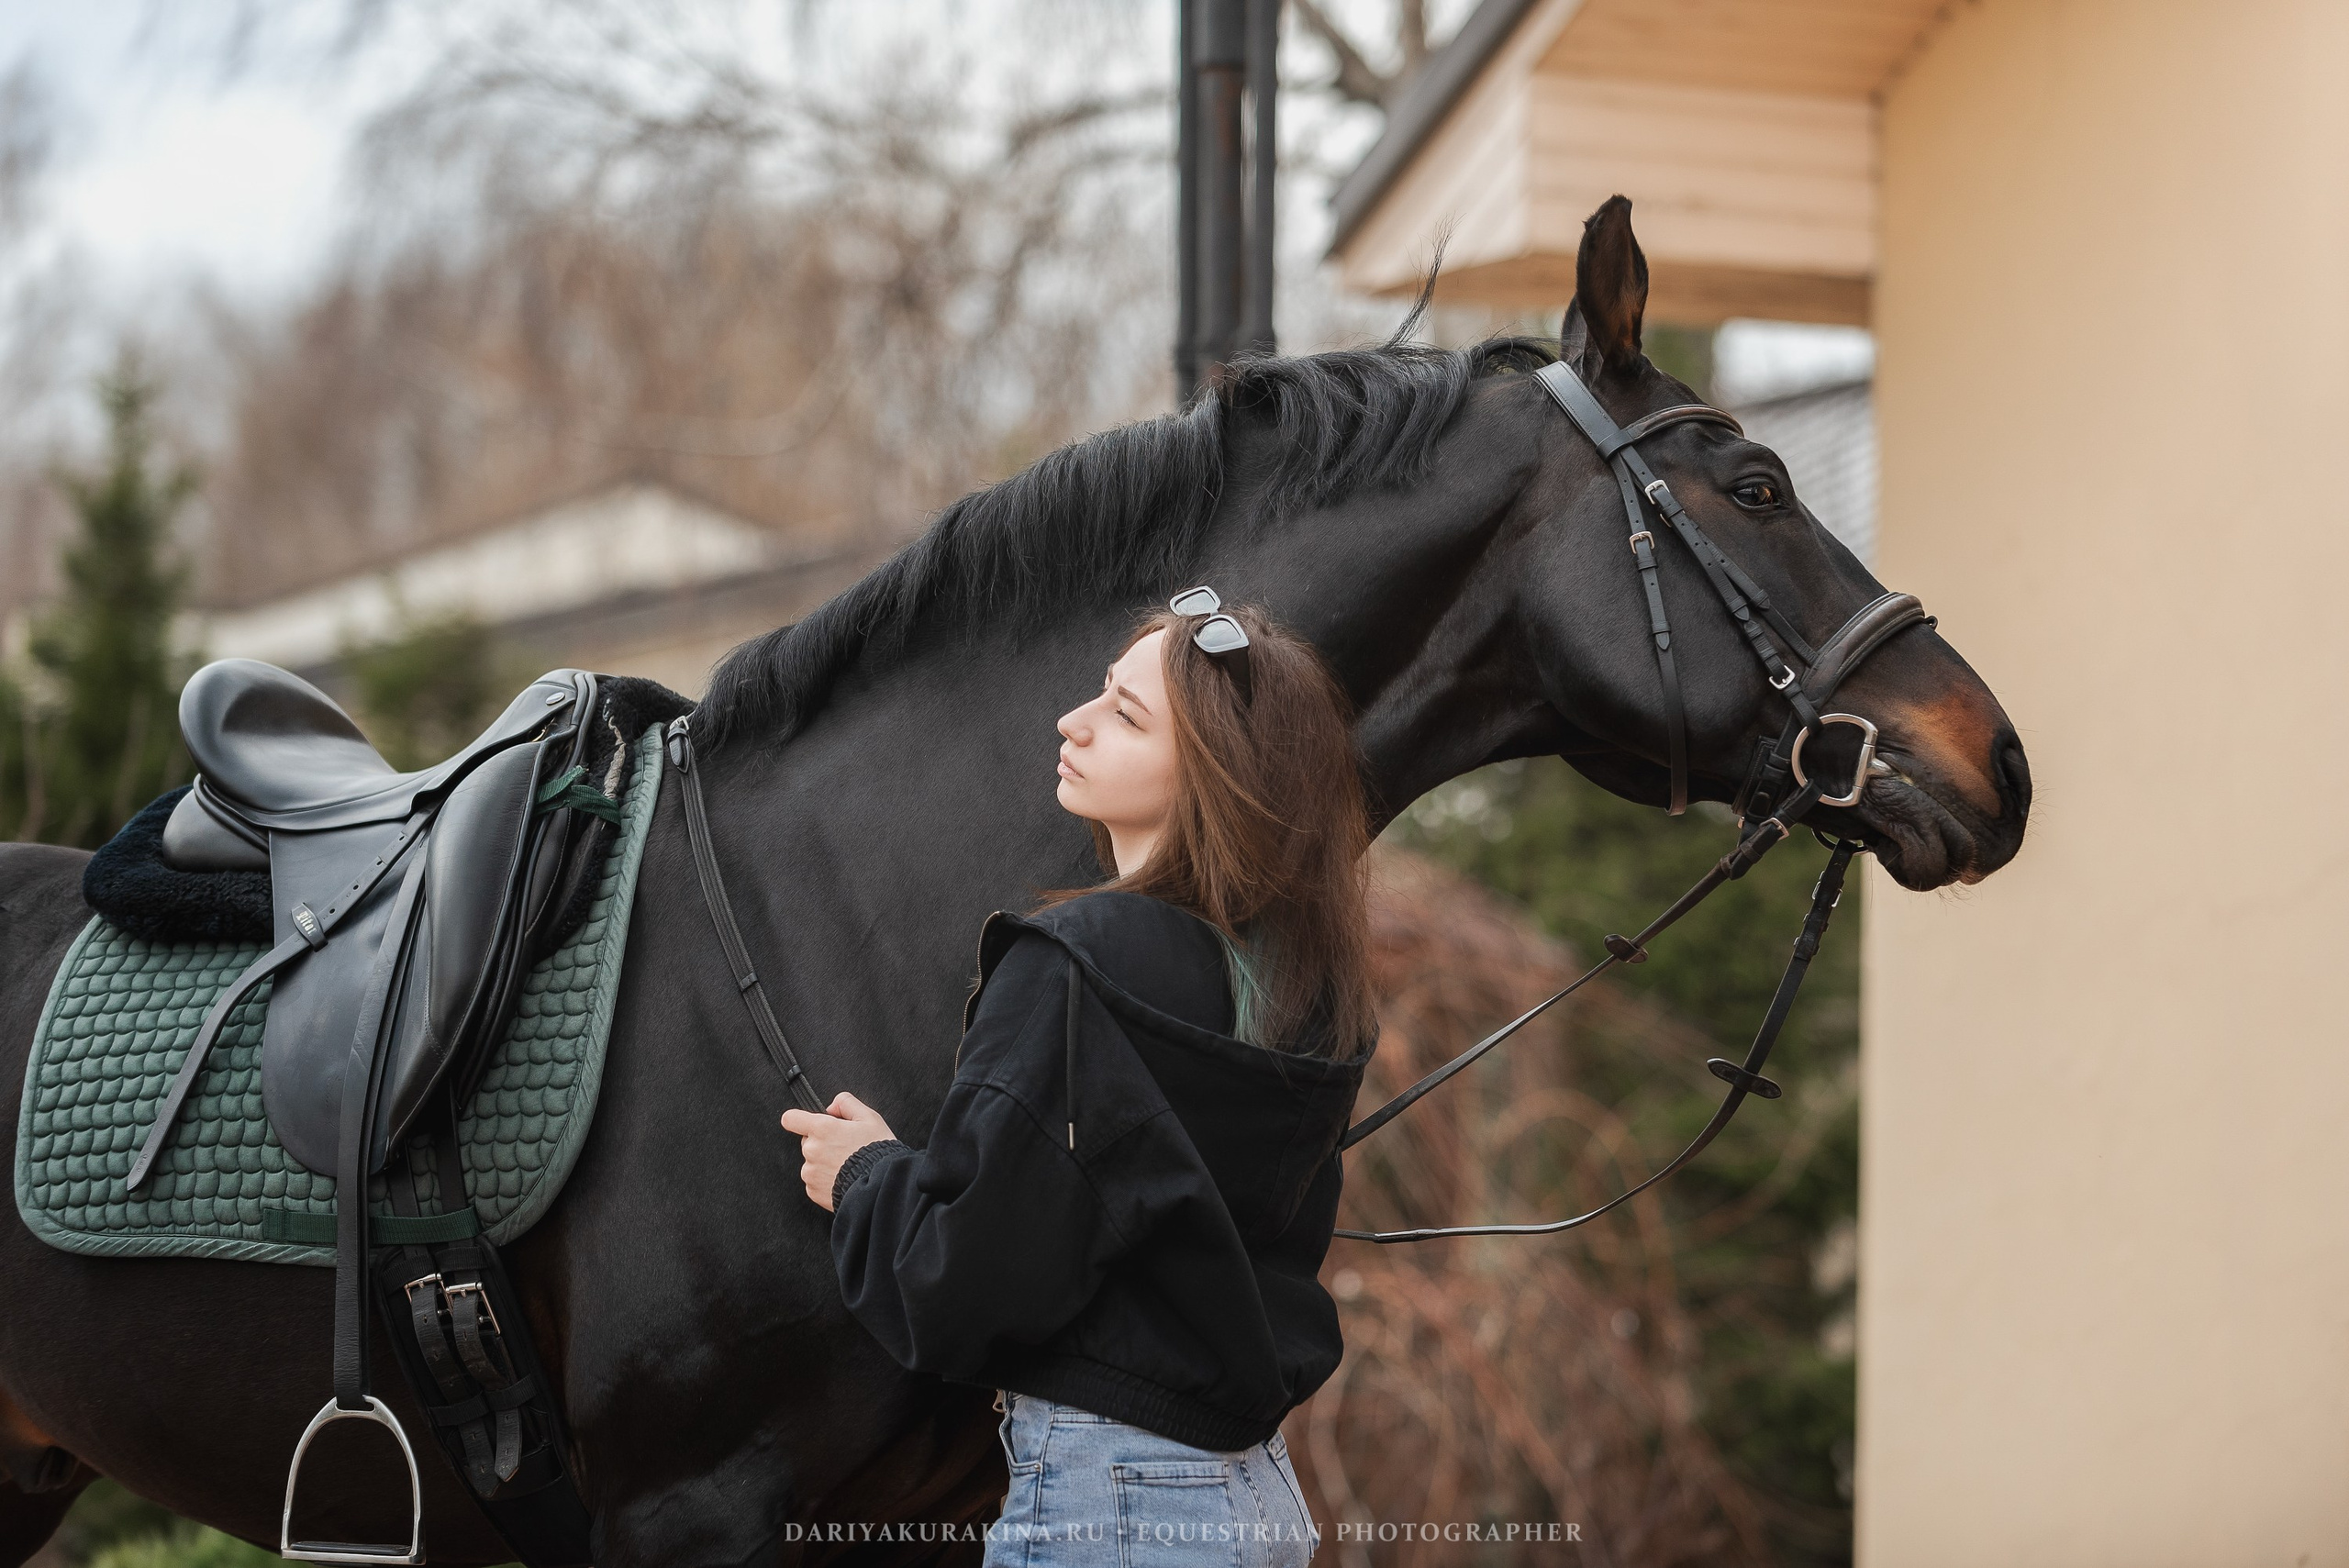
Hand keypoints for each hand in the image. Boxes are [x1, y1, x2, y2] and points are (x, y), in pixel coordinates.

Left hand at [781, 1092, 896, 1211]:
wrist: (882, 1185)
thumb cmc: (877, 1152)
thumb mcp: (869, 1118)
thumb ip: (847, 1104)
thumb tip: (832, 1106)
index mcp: (822, 1129)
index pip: (791, 1119)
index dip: (798, 1119)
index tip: (805, 1123)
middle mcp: (812, 1150)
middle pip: (807, 1142)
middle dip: (822, 1143)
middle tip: (844, 1148)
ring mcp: (811, 1172)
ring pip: (811, 1162)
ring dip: (824, 1163)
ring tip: (846, 1166)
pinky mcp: (813, 1191)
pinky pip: (814, 1181)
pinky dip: (825, 1180)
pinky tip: (843, 1179)